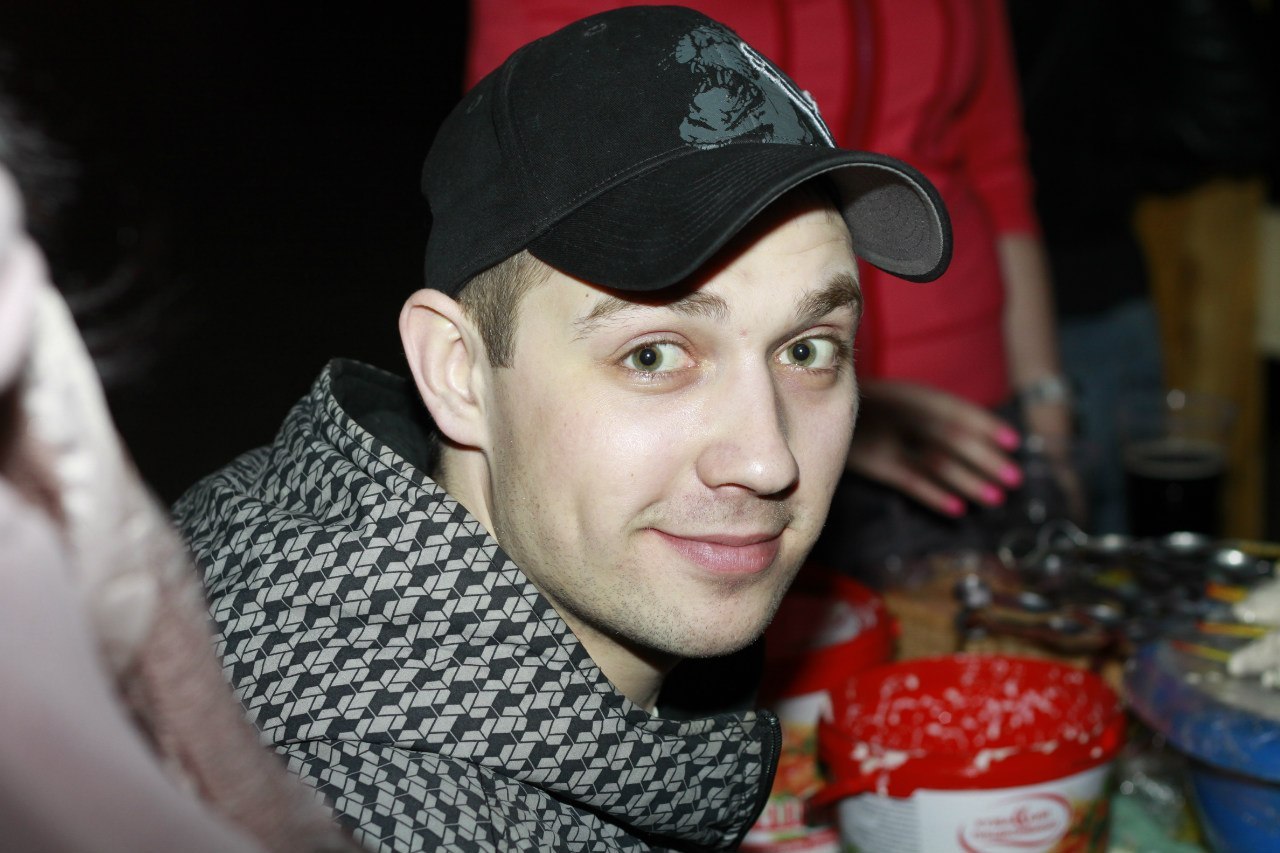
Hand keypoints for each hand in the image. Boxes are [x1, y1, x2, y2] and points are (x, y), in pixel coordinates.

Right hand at [848, 379, 1022, 515]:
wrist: (806, 406)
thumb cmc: (860, 410)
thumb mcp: (892, 398)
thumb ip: (925, 412)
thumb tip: (974, 435)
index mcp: (911, 393)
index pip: (956, 409)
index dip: (987, 425)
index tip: (1014, 442)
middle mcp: (902, 412)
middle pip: (953, 436)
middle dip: (987, 458)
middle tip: (1015, 478)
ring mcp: (886, 437)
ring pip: (936, 460)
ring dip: (969, 480)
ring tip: (995, 498)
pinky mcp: (872, 462)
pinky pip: (909, 480)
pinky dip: (935, 494)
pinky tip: (957, 509)